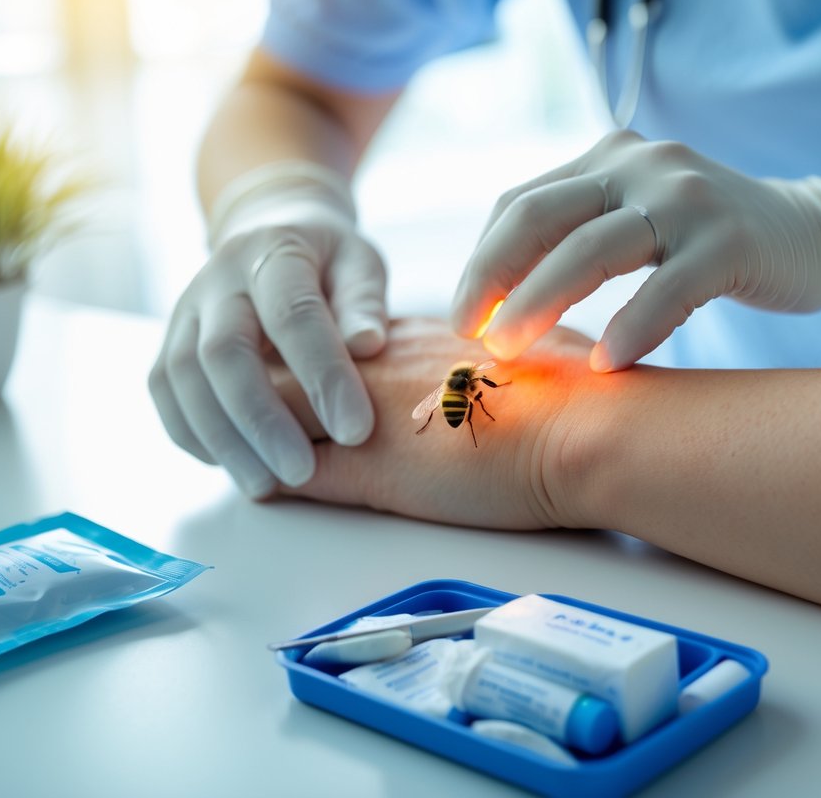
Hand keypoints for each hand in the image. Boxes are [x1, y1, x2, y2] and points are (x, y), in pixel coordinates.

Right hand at [149, 172, 386, 497]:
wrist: (271, 236)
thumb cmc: (329, 262)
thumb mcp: (360, 265)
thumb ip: (363, 303)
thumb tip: (366, 344)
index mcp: (273, 252)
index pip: (293, 314)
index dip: (323, 375)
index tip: (357, 430)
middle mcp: (217, 280)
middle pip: (223, 352)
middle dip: (262, 419)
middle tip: (302, 472)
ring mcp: (184, 311)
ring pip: (183, 378)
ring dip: (223, 440)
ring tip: (267, 486)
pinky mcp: (169, 343)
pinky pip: (165, 393)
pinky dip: (195, 436)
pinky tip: (233, 468)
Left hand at [269, 318, 596, 530]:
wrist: (588, 426)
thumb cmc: (580, 392)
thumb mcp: (533, 350)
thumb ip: (503, 352)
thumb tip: (522, 362)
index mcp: (417, 335)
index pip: (337, 339)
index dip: (312, 356)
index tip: (295, 369)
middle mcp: (381, 363)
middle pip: (290, 362)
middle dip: (262, 381)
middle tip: (237, 401)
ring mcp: (370, 414)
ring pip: (277, 412)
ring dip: (253, 429)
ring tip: (233, 444)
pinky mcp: (369, 471)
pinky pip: (295, 472)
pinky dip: (272, 477)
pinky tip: (259, 486)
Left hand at [450, 130, 820, 371]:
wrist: (818, 233)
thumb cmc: (709, 245)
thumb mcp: (637, 224)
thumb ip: (577, 242)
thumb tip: (496, 308)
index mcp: (607, 159)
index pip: (520, 206)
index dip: (481, 263)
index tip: (463, 319)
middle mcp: (640, 164)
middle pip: (540, 218)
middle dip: (492, 280)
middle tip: (470, 337)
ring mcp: (687, 197)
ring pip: (591, 250)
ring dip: (540, 304)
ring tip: (510, 353)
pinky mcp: (731, 239)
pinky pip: (667, 288)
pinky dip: (632, 328)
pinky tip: (605, 365)